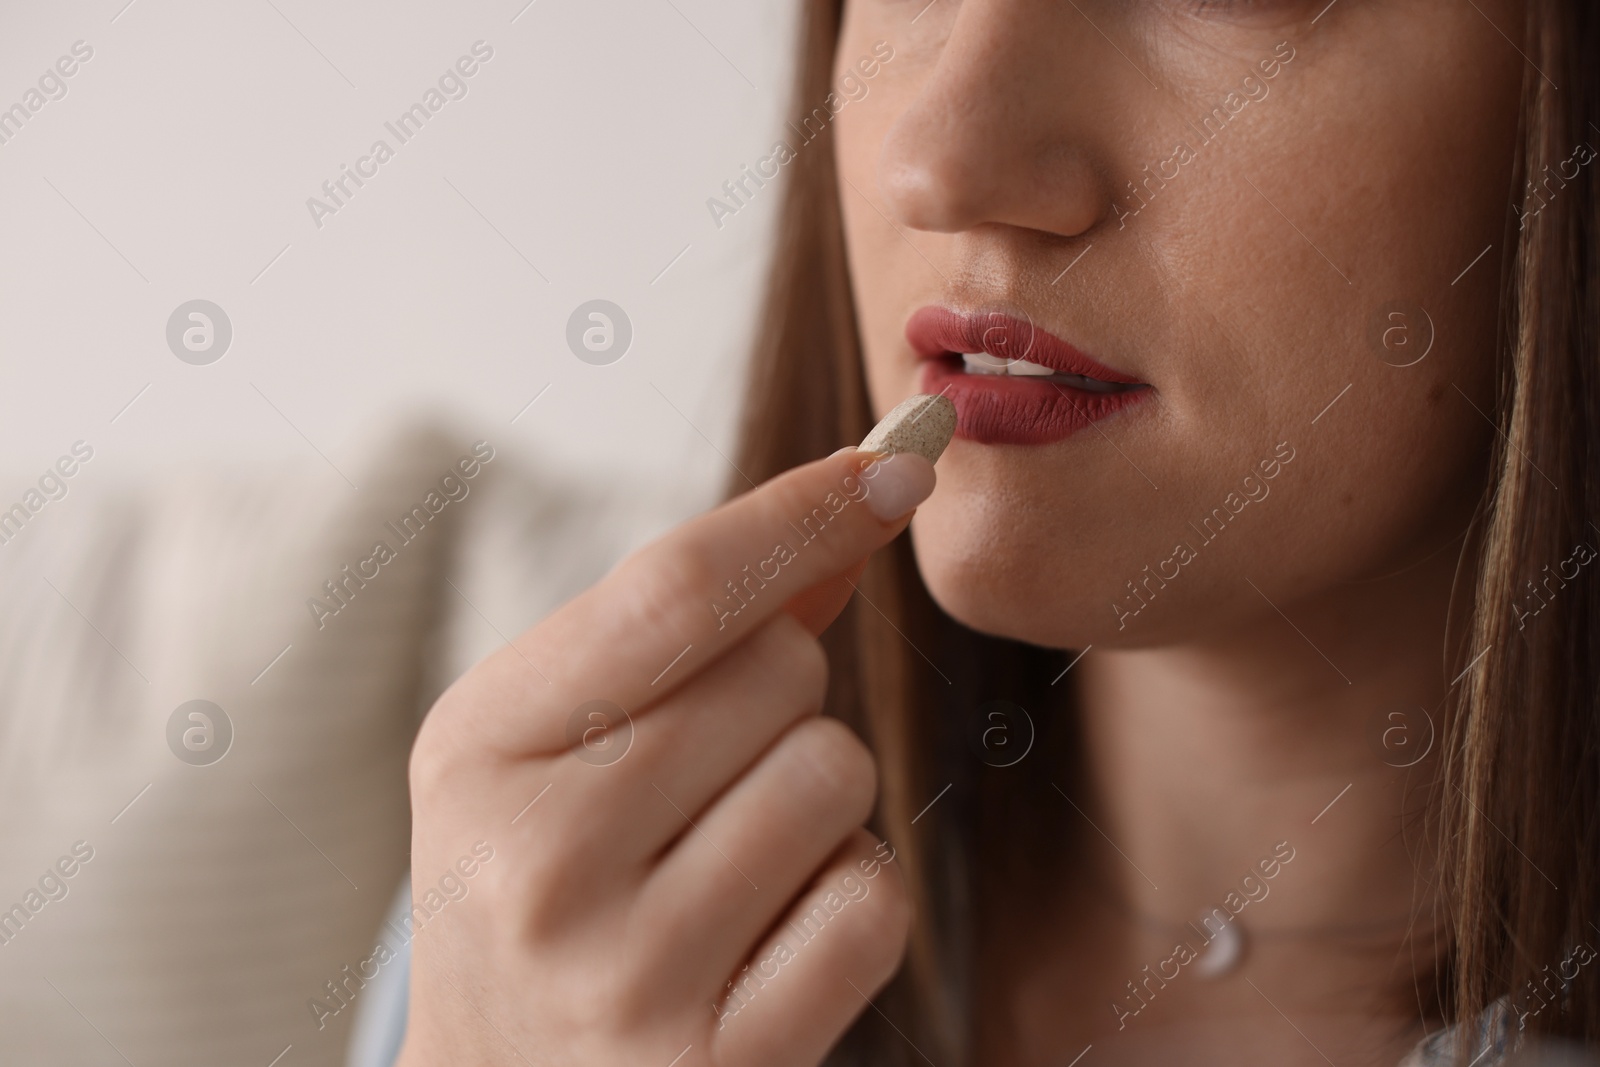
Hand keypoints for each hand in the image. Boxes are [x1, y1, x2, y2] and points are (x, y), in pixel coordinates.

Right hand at [396, 446, 935, 1066]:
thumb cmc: (544, 881)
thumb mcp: (559, 740)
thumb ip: (691, 624)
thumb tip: (857, 497)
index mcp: (478, 747)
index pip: (675, 589)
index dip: (803, 512)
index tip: (898, 465)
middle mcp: (535, 860)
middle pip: (780, 670)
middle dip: (780, 696)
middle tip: (705, 774)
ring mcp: (625, 976)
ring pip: (837, 774)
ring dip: (817, 800)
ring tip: (727, 860)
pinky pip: (869, 898)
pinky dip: (846, 894)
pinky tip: (766, 935)